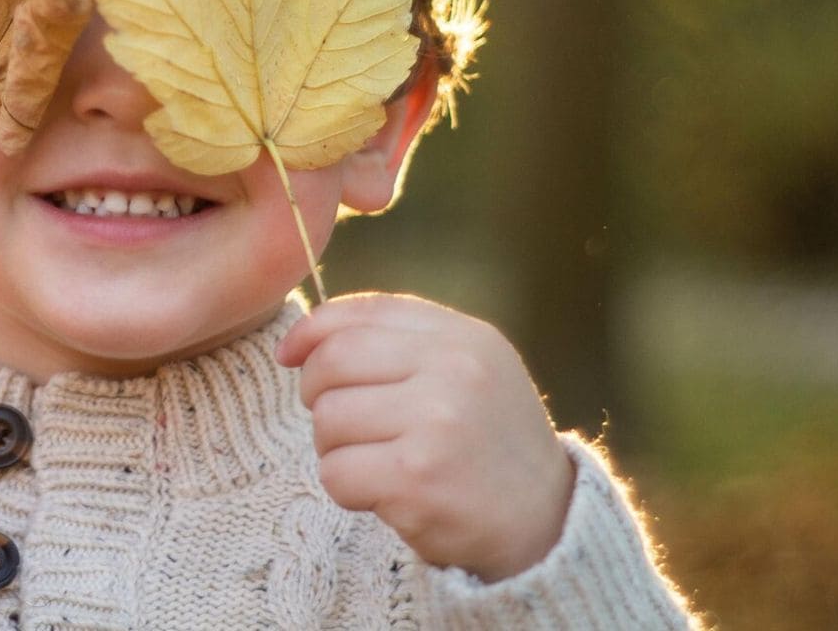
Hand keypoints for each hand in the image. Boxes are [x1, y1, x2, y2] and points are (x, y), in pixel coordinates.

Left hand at [274, 292, 575, 581]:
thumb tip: (298, 342)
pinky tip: (386, 495)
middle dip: (319, 395)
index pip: (360, 313)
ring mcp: (436, 423)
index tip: (291, 356)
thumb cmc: (489, 443)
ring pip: (328, 420)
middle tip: (344, 425)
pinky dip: (348, 489)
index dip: (312, 333)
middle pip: (332, 362)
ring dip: (336, 450)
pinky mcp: (416, 479)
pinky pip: (336, 472)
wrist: (546, 525)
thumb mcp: (467, 370)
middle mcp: (454, 371)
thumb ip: (397, 342)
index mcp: (464, 337)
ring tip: (378, 462)